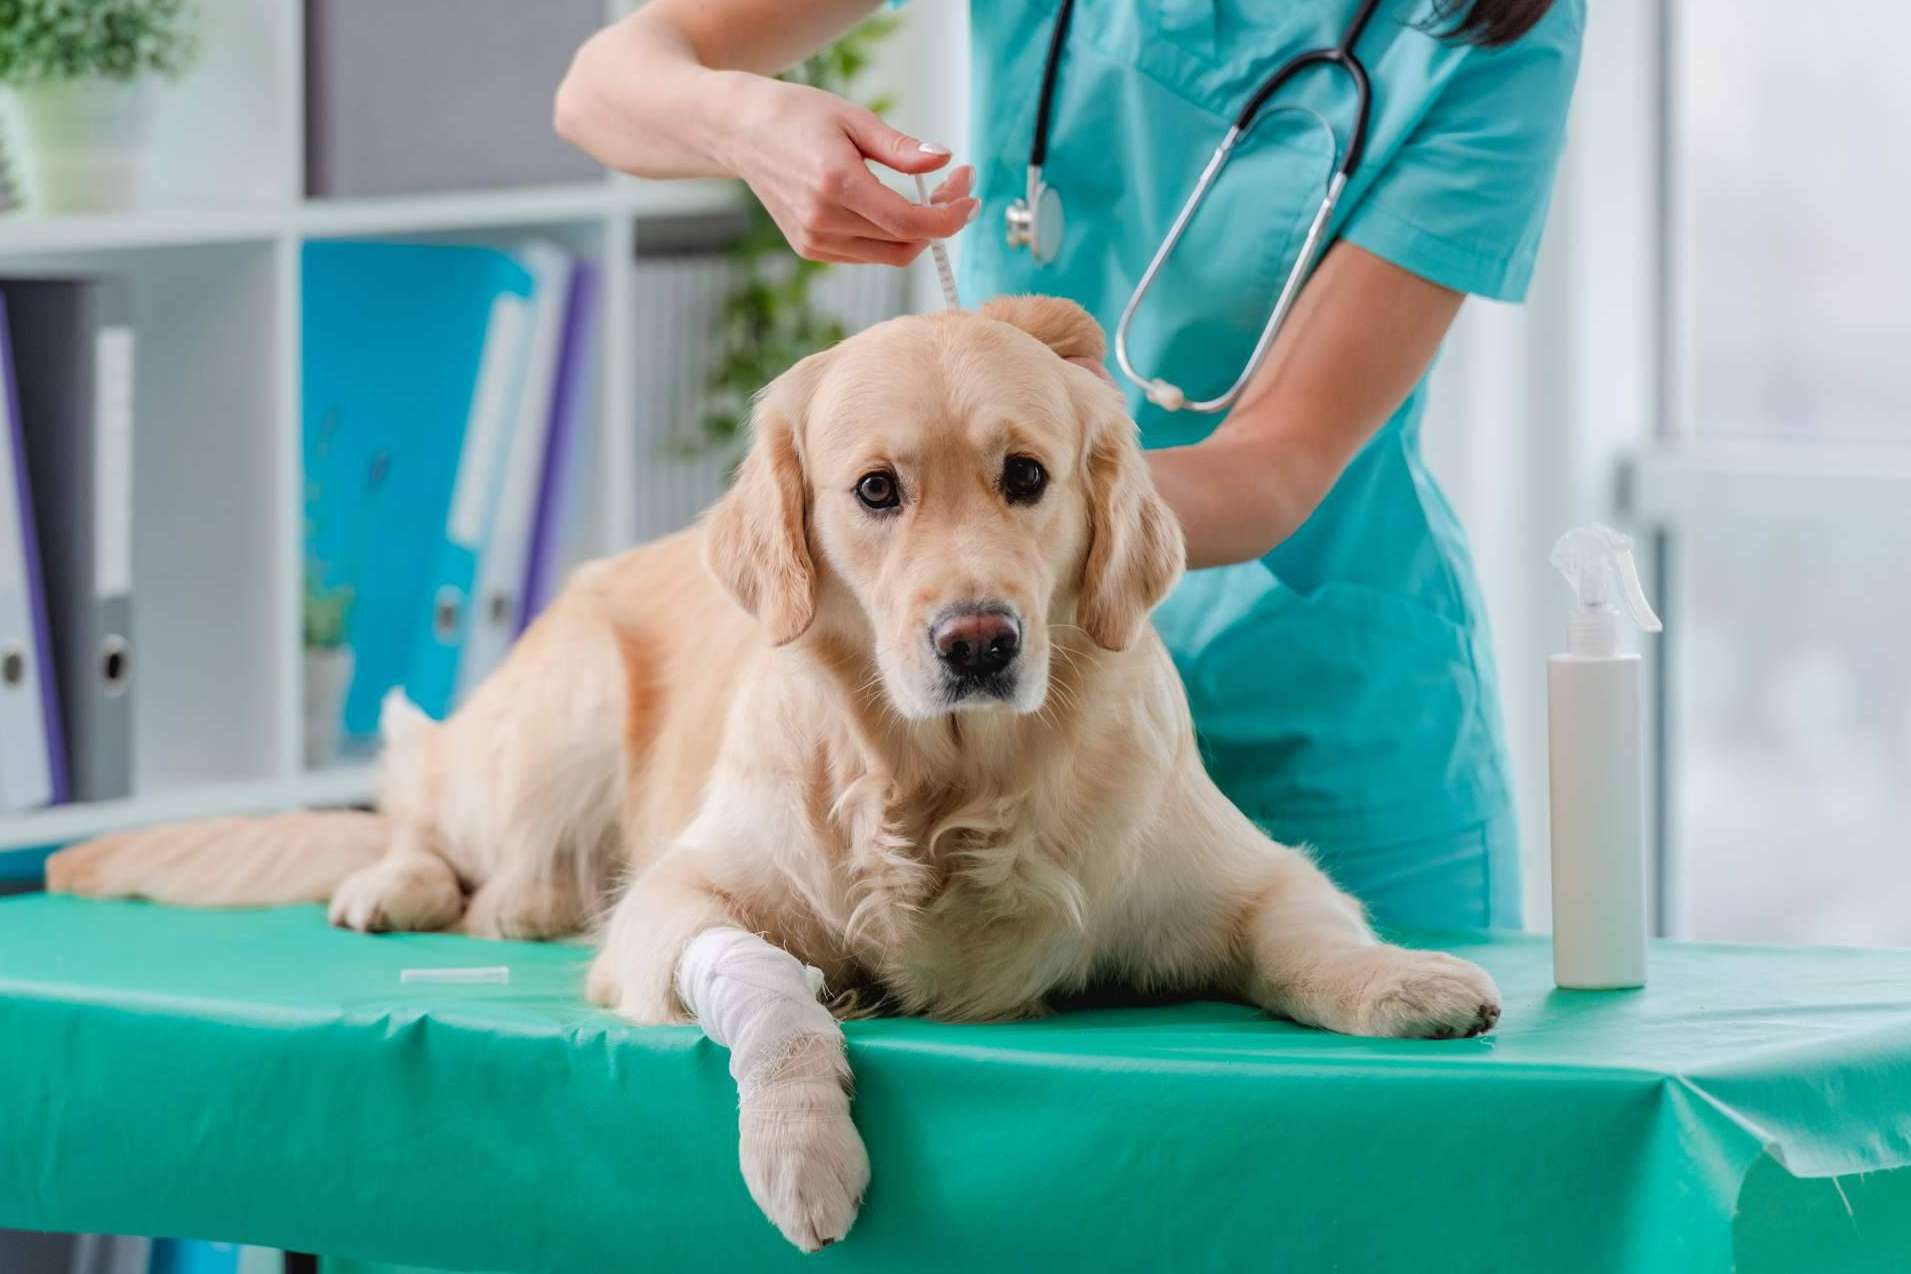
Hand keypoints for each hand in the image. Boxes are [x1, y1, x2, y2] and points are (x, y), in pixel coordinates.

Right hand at [725, 77, 978, 265]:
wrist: (740, 132)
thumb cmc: (796, 116)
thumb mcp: (853, 118)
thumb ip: (901, 147)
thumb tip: (943, 160)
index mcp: (836, 183)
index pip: (908, 222)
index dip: (948, 218)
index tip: (970, 198)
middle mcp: (823, 220)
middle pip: (905, 243)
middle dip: (941, 220)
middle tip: (955, 185)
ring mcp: (814, 240)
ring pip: (890, 254)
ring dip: (919, 231)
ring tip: (929, 194)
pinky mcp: (811, 249)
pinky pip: (868, 254)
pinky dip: (890, 236)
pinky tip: (892, 205)